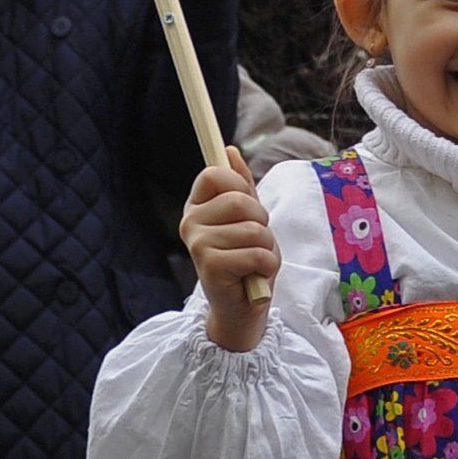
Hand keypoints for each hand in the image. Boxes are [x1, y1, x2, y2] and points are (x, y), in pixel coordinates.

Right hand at [182, 148, 277, 353]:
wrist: (243, 308)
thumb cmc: (247, 260)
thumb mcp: (249, 218)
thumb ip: (240, 185)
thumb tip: (229, 150)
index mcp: (197, 206)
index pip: (214, 174)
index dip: (239, 186)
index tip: (247, 208)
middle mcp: (190, 222)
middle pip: (239, 200)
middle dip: (262, 222)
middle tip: (254, 242)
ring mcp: (197, 244)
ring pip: (254, 230)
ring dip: (267, 248)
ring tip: (254, 262)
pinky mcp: (209, 266)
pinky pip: (256, 253)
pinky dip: (266, 266)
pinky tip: (253, 277)